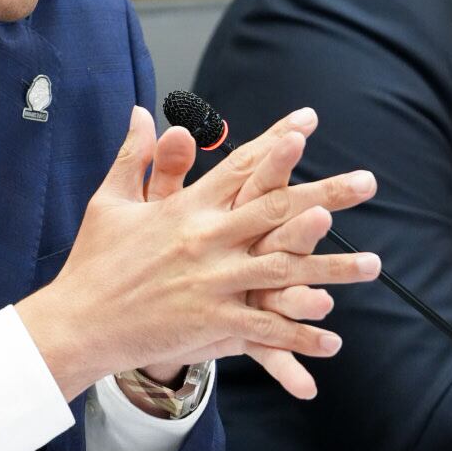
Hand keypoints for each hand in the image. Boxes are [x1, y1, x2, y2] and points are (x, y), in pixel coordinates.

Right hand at [17, 105, 378, 401]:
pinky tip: (332, 338)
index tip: (307, 122)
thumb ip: (135, 156)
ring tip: (374, 263)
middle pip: (277, 210)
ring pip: (284, 270)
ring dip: (332, 266)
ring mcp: (211, 282)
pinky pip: (266, 327)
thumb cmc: (93, 262)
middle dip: (328, 193)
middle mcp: (205, 239)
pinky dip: (300, 334)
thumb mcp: (110, 202)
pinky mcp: (211, 322)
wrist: (77, 321)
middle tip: (367, 182)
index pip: (240, 166)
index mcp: (185, 208)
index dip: (278, 143)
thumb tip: (141, 112)